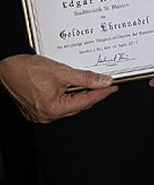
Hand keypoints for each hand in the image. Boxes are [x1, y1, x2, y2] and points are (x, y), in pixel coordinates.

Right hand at [0, 54, 115, 122]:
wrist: (4, 68)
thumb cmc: (26, 69)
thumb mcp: (61, 71)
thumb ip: (84, 77)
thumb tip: (103, 81)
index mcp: (54, 109)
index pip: (86, 101)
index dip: (102, 93)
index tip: (112, 87)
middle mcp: (47, 115)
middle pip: (78, 105)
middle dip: (92, 94)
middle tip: (105, 83)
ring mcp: (40, 113)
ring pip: (68, 105)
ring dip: (79, 94)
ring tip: (91, 82)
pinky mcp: (35, 108)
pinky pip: (58, 103)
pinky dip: (67, 95)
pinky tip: (72, 85)